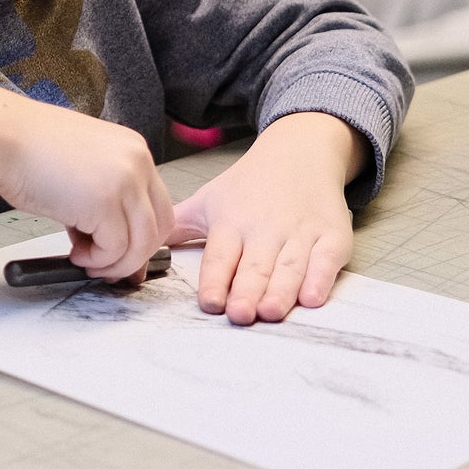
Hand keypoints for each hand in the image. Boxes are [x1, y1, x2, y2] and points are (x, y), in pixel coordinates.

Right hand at [0, 75, 173, 281]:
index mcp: (133, 150)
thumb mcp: (82, 168)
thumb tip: (107, 239)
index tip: (125, 254)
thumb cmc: (29, 148)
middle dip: (136, 253)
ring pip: (142, 243)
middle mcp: (138, 163)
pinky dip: (97, 260)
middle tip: (109, 265)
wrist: (5, 137)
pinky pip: (115, 249)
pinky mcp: (105, 204)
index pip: (157, 202)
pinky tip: (76, 253)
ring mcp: (125, 183)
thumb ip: (103, 198)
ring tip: (87, 260)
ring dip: (116, 263)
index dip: (143, 235)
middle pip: (160, 225)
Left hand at [168, 112, 364, 323]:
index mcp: (231, 223)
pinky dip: (320, 278)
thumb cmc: (250, 185)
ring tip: (270, 312)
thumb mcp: (209, 200)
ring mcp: (299, 233)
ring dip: (281, 290)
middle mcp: (264, 229)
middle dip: (247, 291)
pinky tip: (311, 297)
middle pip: (255, 266)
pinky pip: (326, 260)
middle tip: (240, 315)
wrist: (300, 153)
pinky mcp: (331, 237)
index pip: (220, 256)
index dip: (215, 280)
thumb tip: (137, 249)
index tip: (211, 303)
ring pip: (289, 267)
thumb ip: (177, 227)